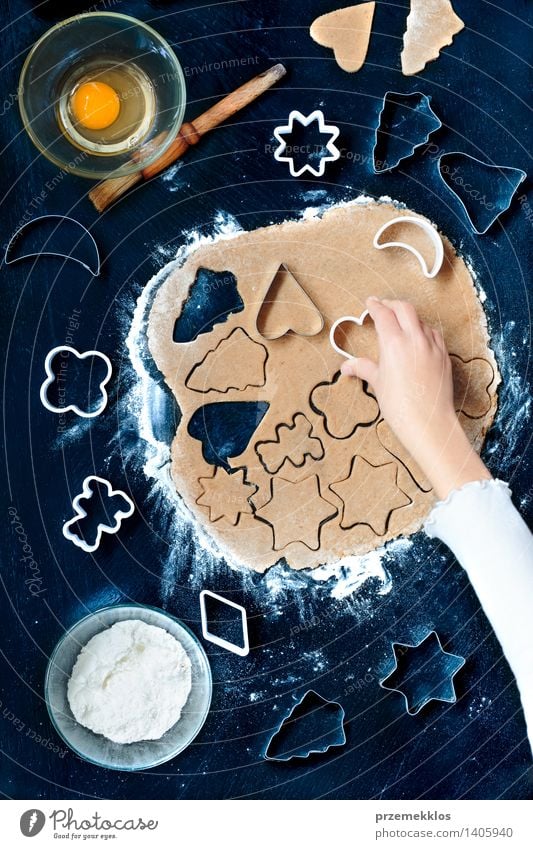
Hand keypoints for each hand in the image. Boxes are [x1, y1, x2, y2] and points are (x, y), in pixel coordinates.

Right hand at [340, 297, 491, 499]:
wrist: (428, 422)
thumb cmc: (400, 406)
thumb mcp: (378, 384)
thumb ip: (364, 368)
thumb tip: (347, 366)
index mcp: (394, 343)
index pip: (383, 314)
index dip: (374, 306)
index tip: (370, 303)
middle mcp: (414, 339)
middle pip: (404, 308)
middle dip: (392, 304)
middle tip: (383, 306)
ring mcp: (432, 346)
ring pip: (420, 320)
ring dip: (409, 317)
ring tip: (400, 323)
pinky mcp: (444, 356)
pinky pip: (433, 334)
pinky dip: (423, 330)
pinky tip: (419, 338)